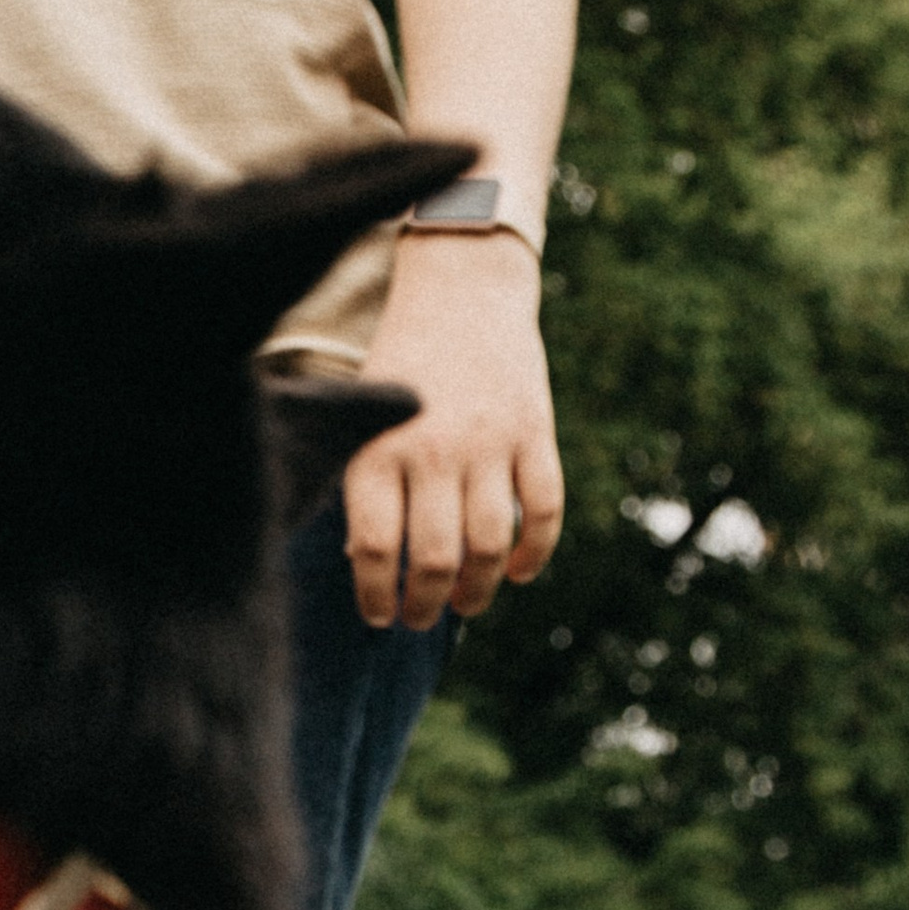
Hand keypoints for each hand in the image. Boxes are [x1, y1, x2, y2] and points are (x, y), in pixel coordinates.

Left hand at [343, 237, 562, 629]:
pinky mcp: (535, 432)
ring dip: (480, 589)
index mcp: (377, 449)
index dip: (376, 595)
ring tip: (465, 602)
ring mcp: (488, 442)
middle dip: (426, 604)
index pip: (374, 548)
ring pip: (490, 546)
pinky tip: (522, 571)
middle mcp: (432, 450)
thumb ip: (365, 485)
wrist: (461, 292)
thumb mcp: (364, 420)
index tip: (380, 616)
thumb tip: (366, 564)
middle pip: (434, 558)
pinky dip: (536, 552)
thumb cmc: (401, 368)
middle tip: (422, 618)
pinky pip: (544, 510)